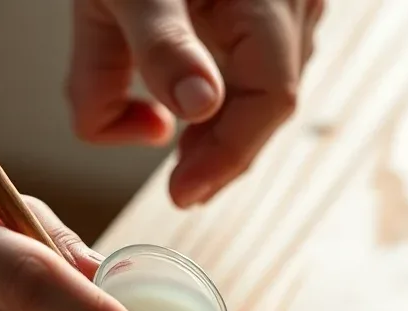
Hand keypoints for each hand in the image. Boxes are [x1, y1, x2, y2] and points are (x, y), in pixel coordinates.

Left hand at [68, 0, 321, 207]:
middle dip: (226, 148)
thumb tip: (168, 130)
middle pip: (275, 95)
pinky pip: (267, 57)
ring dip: (228, 124)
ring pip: (271, 79)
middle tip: (181, 184)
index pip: (271, 94)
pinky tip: (194, 110)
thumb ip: (128, 58)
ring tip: (182, 152)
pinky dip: (232, 92)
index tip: (181, 194)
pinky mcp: (279, 1)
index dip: (228, 155)